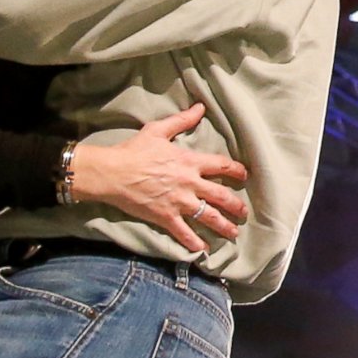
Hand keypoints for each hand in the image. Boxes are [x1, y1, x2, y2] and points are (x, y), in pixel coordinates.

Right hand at [67, 104, 249, 254]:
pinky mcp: (165, 217)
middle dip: (235, 206)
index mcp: (190, 162)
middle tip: (244, 214)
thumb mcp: (159, 130)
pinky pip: (184, 232)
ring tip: (233, 234)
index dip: (237, 171)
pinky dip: (194, 243)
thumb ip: (182, 120)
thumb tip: (200, 106)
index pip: (222, 166)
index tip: (245, 176)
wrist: (112, 173)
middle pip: (221, 196)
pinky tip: (203, 251)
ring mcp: (178, 202)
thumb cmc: (134, 150)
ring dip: (223, 226)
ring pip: (208, 217)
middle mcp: (189, 183)